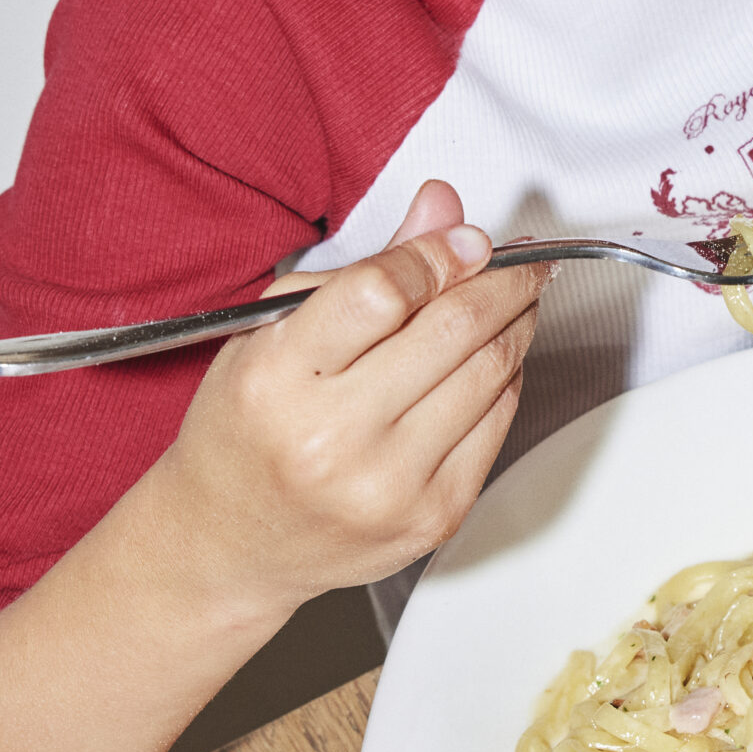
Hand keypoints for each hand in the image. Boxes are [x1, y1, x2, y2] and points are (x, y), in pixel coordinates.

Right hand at [155, 176, 547, 612]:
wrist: (229, 543)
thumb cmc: (246, 429)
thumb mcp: (274, 333)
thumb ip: (365, 268)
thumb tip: (443, 208)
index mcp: (278, 378)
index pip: (383, 291)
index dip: (440, 254)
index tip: (468, 239)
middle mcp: (333, 437)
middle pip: (453, 330)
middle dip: (504, 282)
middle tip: (522, 261)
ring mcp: (388, 484)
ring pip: (489, 374)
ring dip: (515, 325)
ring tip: (515, 301)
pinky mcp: (432, 517)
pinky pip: (498, 425)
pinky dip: (507, 381)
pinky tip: (494, 361)